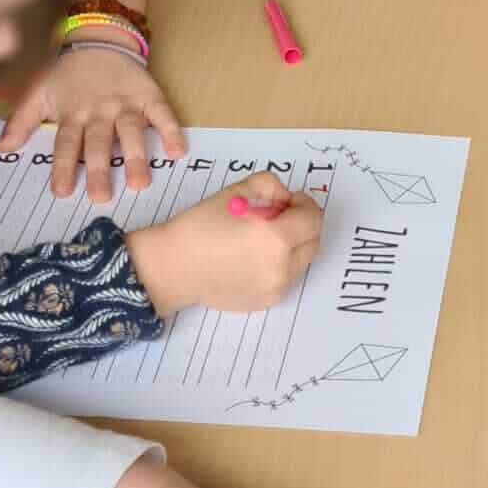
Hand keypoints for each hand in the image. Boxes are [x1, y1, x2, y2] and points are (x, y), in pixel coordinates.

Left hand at [0, 44, 185, 202]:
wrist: (99, 39)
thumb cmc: (67, 73)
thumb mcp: (38, 92)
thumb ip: (21, 122)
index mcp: (72, 113)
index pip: (66, 144)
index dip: (63, 167)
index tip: (61, 192)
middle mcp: (99, 111)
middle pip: (98, 143)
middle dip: (99, 169)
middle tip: (100, 197)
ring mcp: (126, 104)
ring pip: (131, 132)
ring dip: (135, 156)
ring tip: (139, 183)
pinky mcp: (149, 95)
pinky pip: (162, 113)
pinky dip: (171, 130)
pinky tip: (177, 151)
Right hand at [125, 174, 320, 314]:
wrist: (174, 266)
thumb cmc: (200, 226)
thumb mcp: (235, 190)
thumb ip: (269, 186)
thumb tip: (286, 199)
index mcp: (276, 238)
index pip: (313, 219)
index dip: (305, 205)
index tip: (291, 200)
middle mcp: (282, 267)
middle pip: (313, 242)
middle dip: (302, 225)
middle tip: (279, 217)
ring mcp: (276, 288)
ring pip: (300, 262)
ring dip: (290, 246)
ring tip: (260, 239)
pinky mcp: (266, 301)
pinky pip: (284, 278)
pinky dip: (277, 265)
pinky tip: (250, 258)